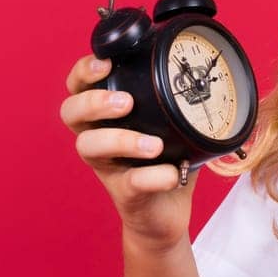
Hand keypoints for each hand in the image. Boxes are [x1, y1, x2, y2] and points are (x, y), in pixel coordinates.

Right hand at [61, 53, 197, 251]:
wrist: (167, 212)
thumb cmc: (167, 158)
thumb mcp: (171, 124)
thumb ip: (177, 100)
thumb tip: (207, 72)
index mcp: (106, 116)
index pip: (79, 86)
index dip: (83, 72)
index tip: (105, 64)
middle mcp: (98, 138)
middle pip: (70, 113)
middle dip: (93, 102)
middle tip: (126, 103)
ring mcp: (108, 167)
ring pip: (89, 147)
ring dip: (120, 140)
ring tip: (153, 145)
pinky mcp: (124, 194)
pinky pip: (131, 183)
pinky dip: (153, 176)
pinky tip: (171, 172)